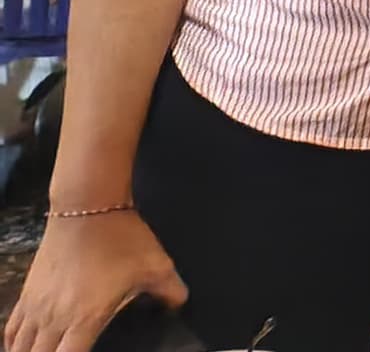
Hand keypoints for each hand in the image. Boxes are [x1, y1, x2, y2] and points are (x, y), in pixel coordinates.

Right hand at [5, 210, 185, 351]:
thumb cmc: (122, 239)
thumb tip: (178, 304)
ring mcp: (35, 305)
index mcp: (84, 319)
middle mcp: (54, 318)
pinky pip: (11, 327)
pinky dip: (14, 341)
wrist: (86, 207)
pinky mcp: (27, 292)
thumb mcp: (158, 267)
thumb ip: (171, 292)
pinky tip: (21, 346)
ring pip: (20, 345)